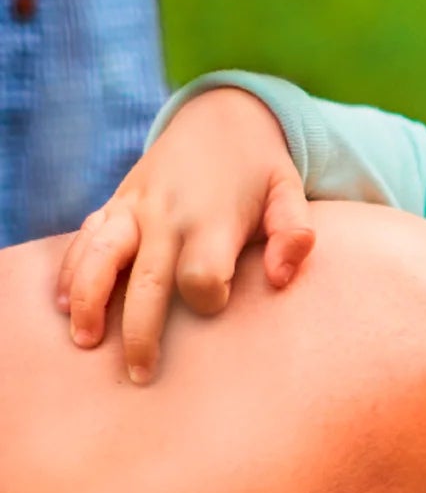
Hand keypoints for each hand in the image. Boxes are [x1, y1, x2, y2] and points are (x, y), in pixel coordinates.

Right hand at [56, 88, 315, 381]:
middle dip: (139, 332)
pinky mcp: (116, 203)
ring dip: (88, 299)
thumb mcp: (290, 191)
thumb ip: (293, 233)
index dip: (208, 297)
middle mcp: (166, 215)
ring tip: (85, 340)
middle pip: (144, 282)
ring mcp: (135, 207)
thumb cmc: (261, 170)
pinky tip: (65, 304)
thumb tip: (282, 278)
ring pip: (99, 255)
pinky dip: (72, 269)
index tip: (214, 304)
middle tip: (140, 375)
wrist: (219, 117)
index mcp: (211, 219)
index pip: (200, 275)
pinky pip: (85, 238)